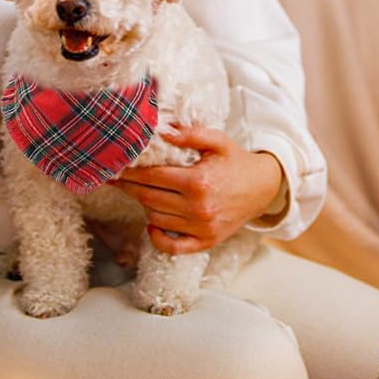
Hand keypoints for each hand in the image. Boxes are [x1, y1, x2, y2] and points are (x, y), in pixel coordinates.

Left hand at [111, 125, 283, 254]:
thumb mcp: (217, 141)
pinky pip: (173, 247)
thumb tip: (161, 131)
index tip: (115, 166)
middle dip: (128, 187)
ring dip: (143, 205)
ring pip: (156, 218)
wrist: (264, 188)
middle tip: (114, 179)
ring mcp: (202, 228)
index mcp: (198, 181)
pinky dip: (157, 238)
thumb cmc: (236, 162)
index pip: (152, 176)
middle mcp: (198, 208)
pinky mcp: (206, 241)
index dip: (130, 171)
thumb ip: (189, 134)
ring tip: (138, 192)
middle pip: (148, 198)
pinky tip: (152, 225)